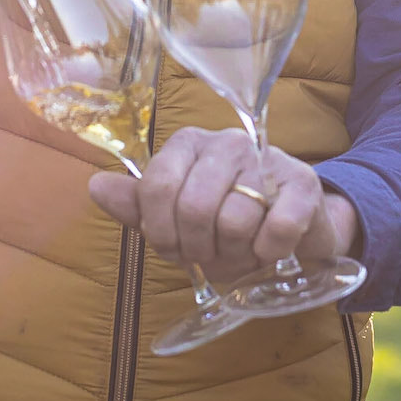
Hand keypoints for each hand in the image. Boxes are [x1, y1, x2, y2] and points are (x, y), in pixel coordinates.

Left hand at [88, 127, 360, 281]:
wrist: (293, 226)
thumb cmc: (226, 221)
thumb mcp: (177, 217)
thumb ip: (139, 205)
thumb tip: (96, 187)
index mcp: (188, 145)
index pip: (157, 186)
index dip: (161, 231)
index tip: (173, 249)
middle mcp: (226, 143)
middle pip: (194, 207)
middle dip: (198, 248)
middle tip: (209, 257)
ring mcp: (267, 160)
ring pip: (236, 221)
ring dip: (236, 255)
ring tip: (241, 253)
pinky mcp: (304, 184)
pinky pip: (277, 227)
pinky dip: (269, 252)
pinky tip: (268, 251)